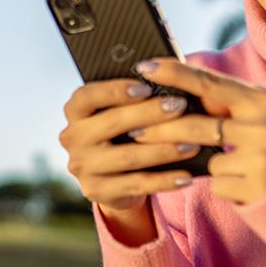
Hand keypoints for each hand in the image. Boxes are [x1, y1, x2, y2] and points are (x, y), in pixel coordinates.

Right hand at [58, 77, 202, 213]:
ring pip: (127, 156)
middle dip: (150, 113)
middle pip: (112, 123)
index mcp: (75, 111)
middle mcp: (72, 138)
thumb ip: (132, 97)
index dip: (115, 90)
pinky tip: (186, 176)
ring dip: (164, 149)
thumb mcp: (119, 111)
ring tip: (192, 143)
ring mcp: (82, 167)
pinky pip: (135, 185)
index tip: (146, 87)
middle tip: (180, 106)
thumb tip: (164, 75)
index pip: (87, 96)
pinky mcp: (96, 191)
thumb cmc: (123, 131)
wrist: (114, 178)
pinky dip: (164, 180)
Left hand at [128, 57, 265, 206]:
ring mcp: (265, 161)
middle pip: (198, 126)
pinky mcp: (259, 190)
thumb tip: (174, 88)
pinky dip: (224, 184)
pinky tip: (245, 182)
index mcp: (265, 101)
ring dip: (205, 162)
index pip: (211, 83)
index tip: (144, 67)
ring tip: (227, 161)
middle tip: (134, 129)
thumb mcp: (261, 113)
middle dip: (161, 129)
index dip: (175, 74)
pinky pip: (219, 184)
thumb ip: (226, 102)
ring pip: (208, 159)